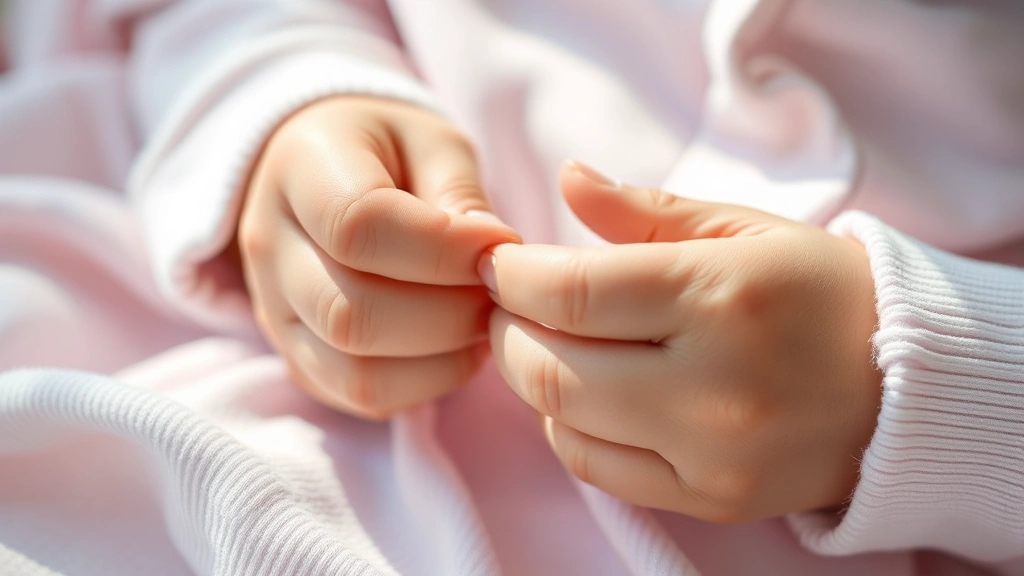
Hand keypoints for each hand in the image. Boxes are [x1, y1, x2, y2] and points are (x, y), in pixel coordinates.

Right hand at [238, 96, 518, 419]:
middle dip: (450, 313)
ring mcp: (275, 313)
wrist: (319, 174)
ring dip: (442, 358)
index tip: (499, 242)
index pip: (357, 226)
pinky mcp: (298, 359)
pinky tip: (456, 346)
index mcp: (299, 169)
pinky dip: (424, 383)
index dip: (443, 248)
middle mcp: (270, 247)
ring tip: (483, 320)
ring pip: (356, 372)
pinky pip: (360, 396)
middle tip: (499, 291)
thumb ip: (458, 190)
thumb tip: (491, 254)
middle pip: (352, 313)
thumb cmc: (387, 150)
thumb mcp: (431, 140)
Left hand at [483, 161, 880, 520]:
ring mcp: (711, 455)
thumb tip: (566, 180)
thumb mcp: (743, 229)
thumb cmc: (820, 291)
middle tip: (507, 304)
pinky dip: (568, 427)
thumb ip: (644, 212)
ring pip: (564, 423)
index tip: (499, 263)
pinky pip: (599, 469)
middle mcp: (713, 386)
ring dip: (532, 378)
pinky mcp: (711, 499)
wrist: (908, 386)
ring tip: (546, 343)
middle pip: (550, 368)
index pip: (569, 293)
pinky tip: (584, 395)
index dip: (511, 276)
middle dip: (506, 330)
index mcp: (721, 296)